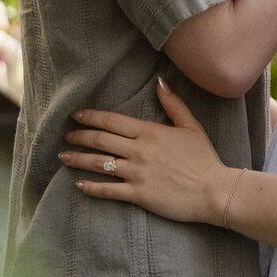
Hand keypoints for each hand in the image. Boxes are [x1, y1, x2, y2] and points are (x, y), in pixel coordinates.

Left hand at [61, 79, 231, 224]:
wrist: (213, 190)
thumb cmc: (204, 159)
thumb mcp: (191, 126)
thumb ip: (173, 104)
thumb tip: (160, 82)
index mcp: (150, 132)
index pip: (113, 121)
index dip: (91, 117)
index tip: (76, 115)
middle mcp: (139, 150)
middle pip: (101, 140)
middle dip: (80, 136)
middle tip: (67, 136)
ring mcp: (137, 173)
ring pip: (99, 164)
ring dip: (78, 159)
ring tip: (63, 158)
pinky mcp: (138, 195)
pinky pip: (108, 190)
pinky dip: (91, 187)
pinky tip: (79, 185)